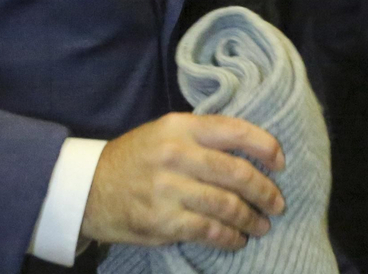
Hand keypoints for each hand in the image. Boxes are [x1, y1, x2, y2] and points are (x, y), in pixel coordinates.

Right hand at [80, 113, 285, 249]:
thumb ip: (203, 137)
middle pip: (237, 173)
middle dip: (265, 191)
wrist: (86, 189)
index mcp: (181, 127)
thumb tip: (251, 152)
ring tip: (263, 225)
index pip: (236, 131)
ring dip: (251, 218)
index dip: (266, 147)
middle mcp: (176, 155)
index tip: (281, 162)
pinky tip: (238, 240)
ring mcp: (168, 189)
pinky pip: (208, 231)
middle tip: (278, 203)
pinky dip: (229, 238)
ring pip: (226, 205)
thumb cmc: (135, 159)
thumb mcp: (165, 133)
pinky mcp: (162, 221)